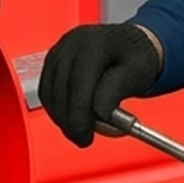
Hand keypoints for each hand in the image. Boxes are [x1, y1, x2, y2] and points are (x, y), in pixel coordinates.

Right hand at [38, 24, 161, 147]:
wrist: (131, 46)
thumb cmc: (137, 58)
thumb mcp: (136, 73)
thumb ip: (114, 92)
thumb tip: (99, 113)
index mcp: (96, 43)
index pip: (79, 84)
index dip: (80, 115)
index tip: (86, 136)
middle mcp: (73, 43)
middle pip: (61, 90)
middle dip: (70, 121)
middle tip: (83, 139)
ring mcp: (60, 50)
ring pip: (50, 93)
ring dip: (62, 117)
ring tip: (80, 130)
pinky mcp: (52, 61)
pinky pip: (46, 91)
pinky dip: (56, 109)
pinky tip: (71, 118)